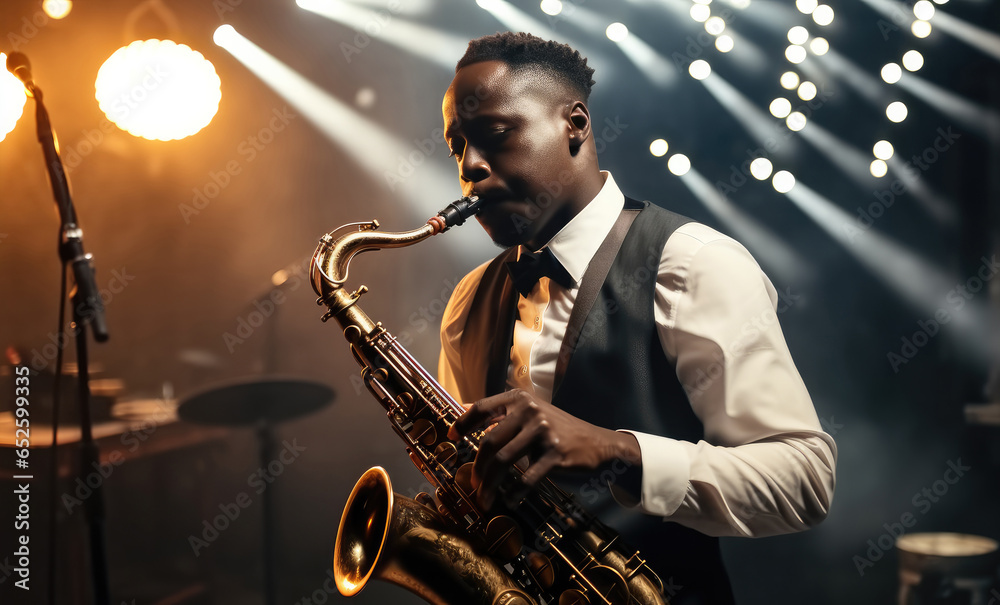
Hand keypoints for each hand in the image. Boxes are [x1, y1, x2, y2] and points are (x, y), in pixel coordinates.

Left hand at [447, 389, 640, 508]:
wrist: (596, 442)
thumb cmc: (558, 429)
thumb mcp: (532, 412)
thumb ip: (503, 414)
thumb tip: (463, 414)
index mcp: (520, 399)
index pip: (482, 407)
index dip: (463, 423)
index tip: (451, 437)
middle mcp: (531, 411)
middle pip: (490, 442)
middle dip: (478, 467)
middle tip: (473, 482)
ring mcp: (544, 432)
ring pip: (505, 462)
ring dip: (490, 484)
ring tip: (484, 497)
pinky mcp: (556, 454)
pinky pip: (526, 478)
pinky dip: (514, 493)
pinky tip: (509, 500)